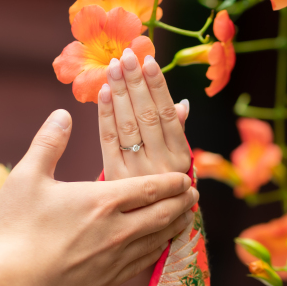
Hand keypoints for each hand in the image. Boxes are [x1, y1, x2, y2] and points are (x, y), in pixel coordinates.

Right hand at [0, 110, 198, 285]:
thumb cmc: (17, 230)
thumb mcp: (27, 179)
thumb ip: (49, 144)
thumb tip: (63, 114)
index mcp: (104, 200)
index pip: (152, 187)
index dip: (173, 182)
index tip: (186, 178)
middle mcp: (120, 229)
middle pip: (165, 212)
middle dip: (183, 202)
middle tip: (194, 194)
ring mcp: (118, 258)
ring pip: (160, 238)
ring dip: (176, 225)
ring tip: (186, 216)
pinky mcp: (112, 281)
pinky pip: (146, 262)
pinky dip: (160, 249)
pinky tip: (161, 245)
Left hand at [98, 48, 191, 180]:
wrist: (146, 230)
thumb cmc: (165, 191)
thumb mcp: (179, 164)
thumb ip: (178, 134)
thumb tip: (183, 104)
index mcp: (180, 159)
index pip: (169, 116)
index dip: (158, 87)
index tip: (149, 61)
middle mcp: (161, 166)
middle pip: (147, 117)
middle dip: (136, 83)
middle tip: (127, 55)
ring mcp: (137, 173)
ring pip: (128, 126)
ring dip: (120, 93)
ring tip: (114, 66)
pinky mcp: (114, 178)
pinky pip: (108, 141)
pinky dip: (105, 115)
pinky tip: (103, 92)